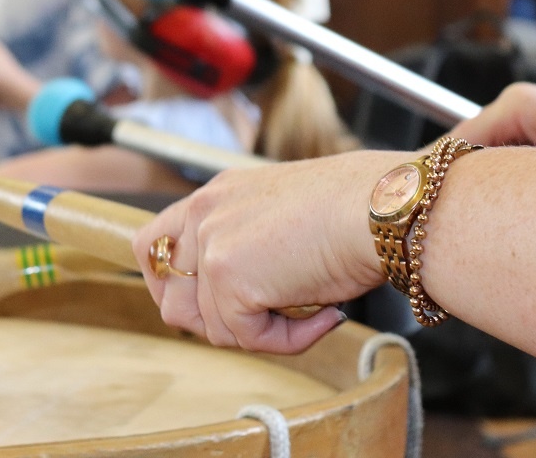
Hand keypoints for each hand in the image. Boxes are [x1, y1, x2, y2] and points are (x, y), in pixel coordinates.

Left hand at [132, 150, 403, 353]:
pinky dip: (286, 340)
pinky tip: (324, 315)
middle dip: (212, 322)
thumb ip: (251, 248)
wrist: (381, 207)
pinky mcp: (227, 276)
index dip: (173, 285)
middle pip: (168, 294)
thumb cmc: (358, 210)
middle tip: (266, 321)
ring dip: (258, 332)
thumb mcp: (285, 220)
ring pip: (208, 325)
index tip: (210, 307)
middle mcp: (203, 213)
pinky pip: (245, 337)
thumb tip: (245, 302)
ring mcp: (210, 244)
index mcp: (216, 196)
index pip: (153, 245)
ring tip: (308, 312)